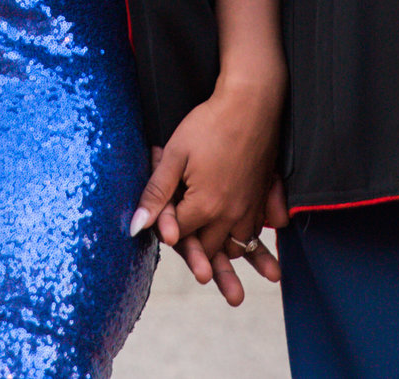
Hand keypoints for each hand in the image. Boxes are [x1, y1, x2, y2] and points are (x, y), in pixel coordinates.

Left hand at [129, 72, 285, 305]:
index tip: (163, 236)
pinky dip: (255, 246)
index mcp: (205, 206)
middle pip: (212, 249)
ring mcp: (250, 207)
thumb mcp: (174, 154)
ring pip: (238, 246)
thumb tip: (136, 227)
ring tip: (237, 295)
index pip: (182, 236)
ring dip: (236, 267)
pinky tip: (261, 259)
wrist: (252, 102)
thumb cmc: (208, 124)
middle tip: (208, 286)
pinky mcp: (262, 197)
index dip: (169, 235)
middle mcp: (231, 214)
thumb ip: (156, 194)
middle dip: (205, 265)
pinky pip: (257, 231)